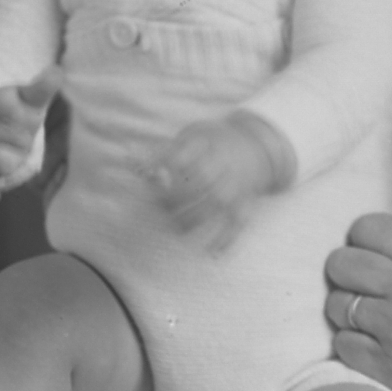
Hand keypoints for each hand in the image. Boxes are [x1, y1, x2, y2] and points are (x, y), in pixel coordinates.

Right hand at [0, 70, 61, 203]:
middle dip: (26, 141)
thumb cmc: (16, 110)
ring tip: (14, 154)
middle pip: (18, 139)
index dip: (24, 114)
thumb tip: (57, 72)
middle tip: (25, 136)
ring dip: (14, 162)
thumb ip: (43, 87)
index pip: (4, 104)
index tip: (32, 117)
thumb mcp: (30, 97)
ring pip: (4, 162)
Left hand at [148, 112, 294, 251]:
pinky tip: (213, 253)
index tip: (152, 177)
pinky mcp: (246, 199)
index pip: (182, 156)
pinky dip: (227, 237)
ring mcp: (238, 181)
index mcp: (206, 142)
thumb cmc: (210, 143)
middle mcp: (224, 161)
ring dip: (193, 218)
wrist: (256, 144)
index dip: (164, 169)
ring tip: (177, 227)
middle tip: (161, 206)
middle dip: (175, 197)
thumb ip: (161, 154)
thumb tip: (136, 169)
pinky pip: (239, 220)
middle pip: (199, 180)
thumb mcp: (188, 137)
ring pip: (217, 201)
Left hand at [324, 215, 391, 390]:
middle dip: (345, 275)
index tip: (367, 256)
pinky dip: (351, 346)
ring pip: (337, 305)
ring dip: (346, 313)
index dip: (360, 242)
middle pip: (341, 264)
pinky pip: (343, 345)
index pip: (368, 228)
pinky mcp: (391, 367)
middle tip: (358, 291)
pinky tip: (371, 350)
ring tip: (365, 324)